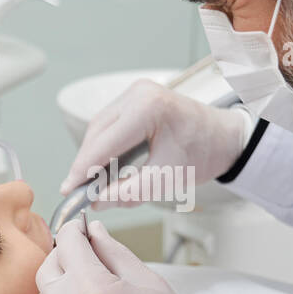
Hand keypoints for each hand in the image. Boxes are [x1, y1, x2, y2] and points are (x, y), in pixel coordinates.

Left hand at [34, 217, 207, 293]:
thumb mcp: (150, 283)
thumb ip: (115, 252)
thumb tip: (93, 232)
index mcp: (92, 288)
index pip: (68, 243)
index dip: (76, 230)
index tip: (82, 229)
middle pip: (47, 269)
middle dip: (63, 256)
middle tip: (84, 255)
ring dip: (59, 287)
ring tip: (86, 289)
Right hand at [59, 79, 252, 207]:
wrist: (225, 137)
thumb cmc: (203, 154)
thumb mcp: (166, 179)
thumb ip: (129, 192)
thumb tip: (96, 201)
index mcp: (148, 108)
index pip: (105, 142)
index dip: (83, 169)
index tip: (68, 190)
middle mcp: (138, 93)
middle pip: (97, 132)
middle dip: (85, 163)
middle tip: (75, 192)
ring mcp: (136, 92)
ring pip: (99, 127)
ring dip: (92, 155)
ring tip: (88, 183)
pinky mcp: (136, 97)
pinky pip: (109, 123)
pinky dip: (103, 145)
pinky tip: (102, 166)